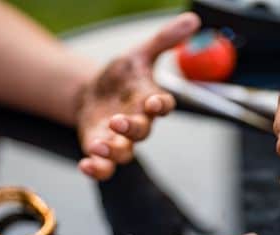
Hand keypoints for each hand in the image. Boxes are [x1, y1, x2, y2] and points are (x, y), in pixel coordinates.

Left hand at [76, 12, 199, 179]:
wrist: (93, 94)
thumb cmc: (121, 77)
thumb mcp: (139, 54)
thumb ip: (164, 40)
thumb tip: (193, 19)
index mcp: (149, 100)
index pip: (164, 106)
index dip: (161, 106)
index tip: (154, 103)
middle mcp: (138, 123)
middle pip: (143, 132)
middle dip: (132, 129)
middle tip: (118, 121)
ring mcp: (119, 140)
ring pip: (124, 154)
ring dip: (112, 153)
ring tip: (98, 146)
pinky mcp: (101, 150)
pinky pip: (104, 168)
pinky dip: (97, 170)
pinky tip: (85, 166)